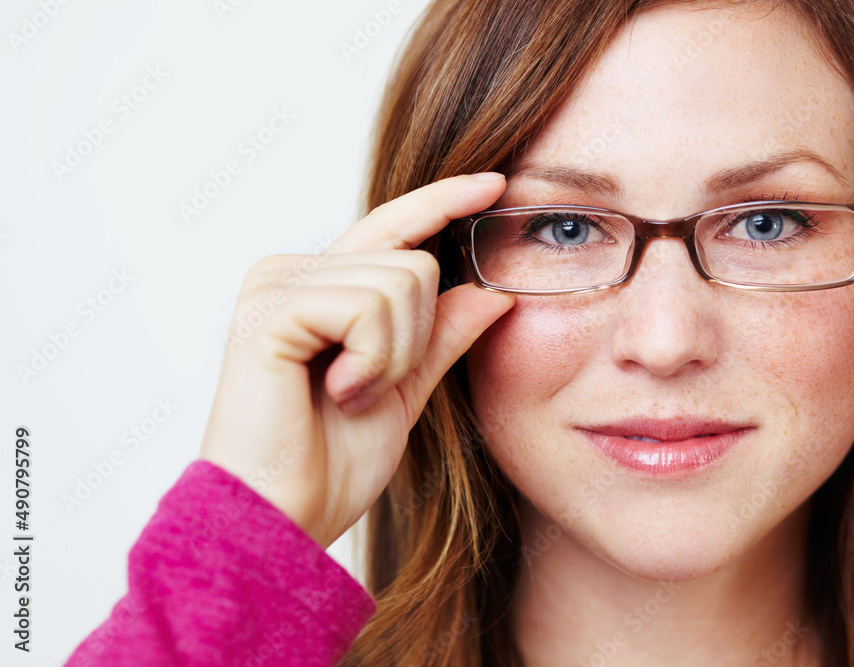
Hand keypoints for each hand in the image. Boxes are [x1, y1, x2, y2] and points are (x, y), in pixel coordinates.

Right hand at [197, 173, 513, 547]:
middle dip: (415, 340)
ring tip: (347, 394)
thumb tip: (494, 291)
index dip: (444, 203)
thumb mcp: (405, 389)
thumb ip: (442, 335)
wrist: (285, 517)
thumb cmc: (332, 461)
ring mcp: (275, 284)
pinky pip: (368, 307)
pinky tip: (333, 393)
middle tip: (366, 389)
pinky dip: (372, 360)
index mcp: (319, 285)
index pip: (395, 229)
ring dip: (394, 357)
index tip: (494, 182)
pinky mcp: (269, 308)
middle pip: (414, 262)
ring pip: (401, 282)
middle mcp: (291, 270)